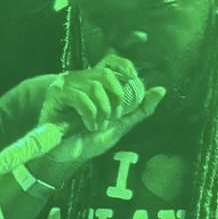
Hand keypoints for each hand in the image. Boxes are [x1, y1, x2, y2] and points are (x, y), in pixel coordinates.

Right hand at [31, 55, 165, 179]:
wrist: (69, 157)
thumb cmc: (90, 140)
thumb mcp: (121, 124)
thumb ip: (140, 109)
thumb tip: (161, 89)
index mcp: (96, 83)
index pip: (110, 61)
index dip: (123, 64)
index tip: (133, 77)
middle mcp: (81, 79)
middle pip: (106, 73)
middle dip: (116, 97)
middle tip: (114, 116)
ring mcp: (67, 85)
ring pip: (94, 86)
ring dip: (102, 110)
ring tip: (97, 126)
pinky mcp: (56, 94)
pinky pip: (80, 96)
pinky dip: (89, 112)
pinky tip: (88, 124)